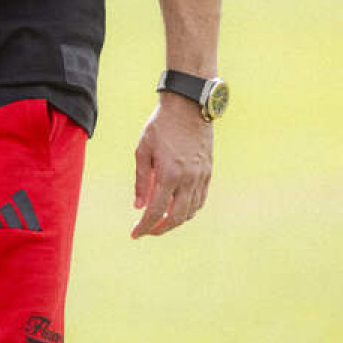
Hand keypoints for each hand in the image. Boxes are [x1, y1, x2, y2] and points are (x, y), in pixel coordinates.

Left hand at [131, 95, 212, 236]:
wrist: (188, 108)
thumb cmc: (160, 126)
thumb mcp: (142, 150)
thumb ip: (141, 180)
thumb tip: (138, 206)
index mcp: (169, 174)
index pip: (155, 211)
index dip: (145, 226)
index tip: (135, 234)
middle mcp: (188, 180)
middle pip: (176, 217)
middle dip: (160, 229)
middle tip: (147, 231)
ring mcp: (201, 177)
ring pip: (191, 211)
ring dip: (176, 221)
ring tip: (160, 221)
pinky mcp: (208, 172)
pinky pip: (200, 199)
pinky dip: (189, 209)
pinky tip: (178, 208)